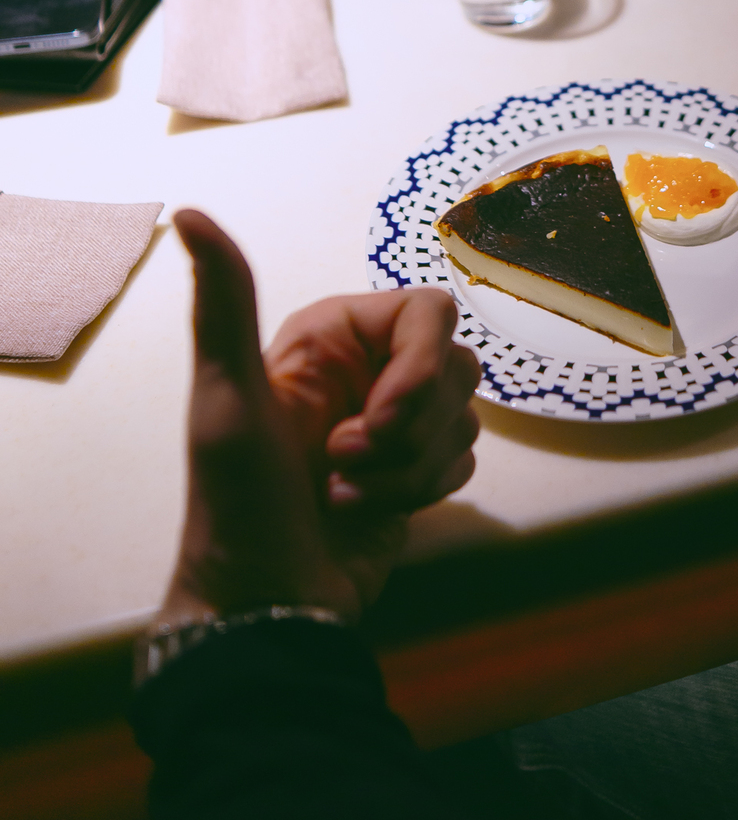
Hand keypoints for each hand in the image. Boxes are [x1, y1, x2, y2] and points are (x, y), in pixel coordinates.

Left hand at [158, 210, 480, 626]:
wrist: (266, 605)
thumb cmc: (240, 503)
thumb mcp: (227, 398)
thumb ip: (225, 302)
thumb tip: (190, 214)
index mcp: (331, 337)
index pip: (430, 312)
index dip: (419, 367)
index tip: (382, 416)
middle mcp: (368, 369)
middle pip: (454, 365)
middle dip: (409, 428)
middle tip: (343, 461)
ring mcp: (394, 423)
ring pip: (465, 416)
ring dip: (409, 469)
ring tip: (344, 494)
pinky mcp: (416, 471)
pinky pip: (464, 460)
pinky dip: (421, 493)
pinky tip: (367, 512)